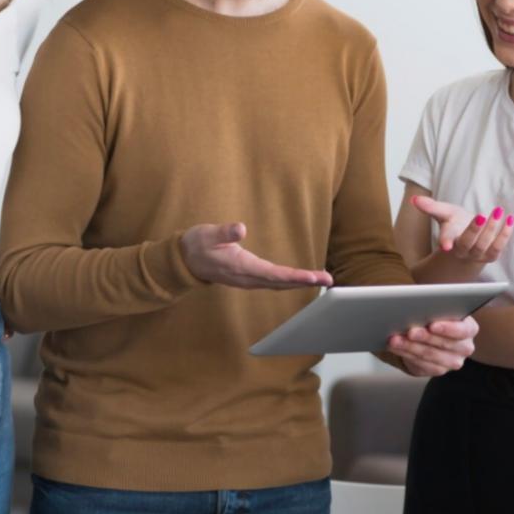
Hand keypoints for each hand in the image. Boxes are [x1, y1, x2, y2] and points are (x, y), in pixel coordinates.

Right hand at [181, 222, 333, 288]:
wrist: (185, 261)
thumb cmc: (197, 245)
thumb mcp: (208, 234)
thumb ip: (224, 232)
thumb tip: (240, 228)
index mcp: (241, 267)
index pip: (274, 274)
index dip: (295, 277)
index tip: (313, 277)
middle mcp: (248, 277)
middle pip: (282, 283)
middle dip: (305, 282)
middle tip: (328, 280)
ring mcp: (249, 280)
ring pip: (279, 284)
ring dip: (301, 283)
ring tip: (322, 279)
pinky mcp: (249, 277)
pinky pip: (274, 282)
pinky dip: (290, 281)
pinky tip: (301, 279)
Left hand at [388, 316, 478, 375]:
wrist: (435, 336)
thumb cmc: (439, 317)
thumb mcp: (440, 310)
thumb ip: (435, 308)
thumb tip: (418, 306)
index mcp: (469, 329)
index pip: (462, 330)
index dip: (447, 328)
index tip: (432, 325)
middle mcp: (464, 347)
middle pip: (444, 344)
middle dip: (424, 337)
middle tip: (409, 331)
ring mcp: (452, 361)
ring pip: (429, 354)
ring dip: (410, 346)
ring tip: (395, 339)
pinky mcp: (438, 370)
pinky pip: (421, 364)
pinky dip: (406, 354)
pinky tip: (395, 347)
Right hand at [412, 195, 513, 263]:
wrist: (468, 241)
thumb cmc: (455, 224)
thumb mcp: (443, 213)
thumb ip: (431, 207)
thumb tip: (415, 199)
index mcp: (449, 240)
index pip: (446, 241)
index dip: (445, 242)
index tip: (446, 246)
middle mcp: (462, 250)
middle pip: (467, 243)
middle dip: (474, 231)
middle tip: (480, 216)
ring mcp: (477, 254)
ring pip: (484, 245)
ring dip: (492, 229)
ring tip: (498, 211)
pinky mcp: (491, 255)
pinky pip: (498, 247)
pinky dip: (505, 234)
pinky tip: (510, 219)